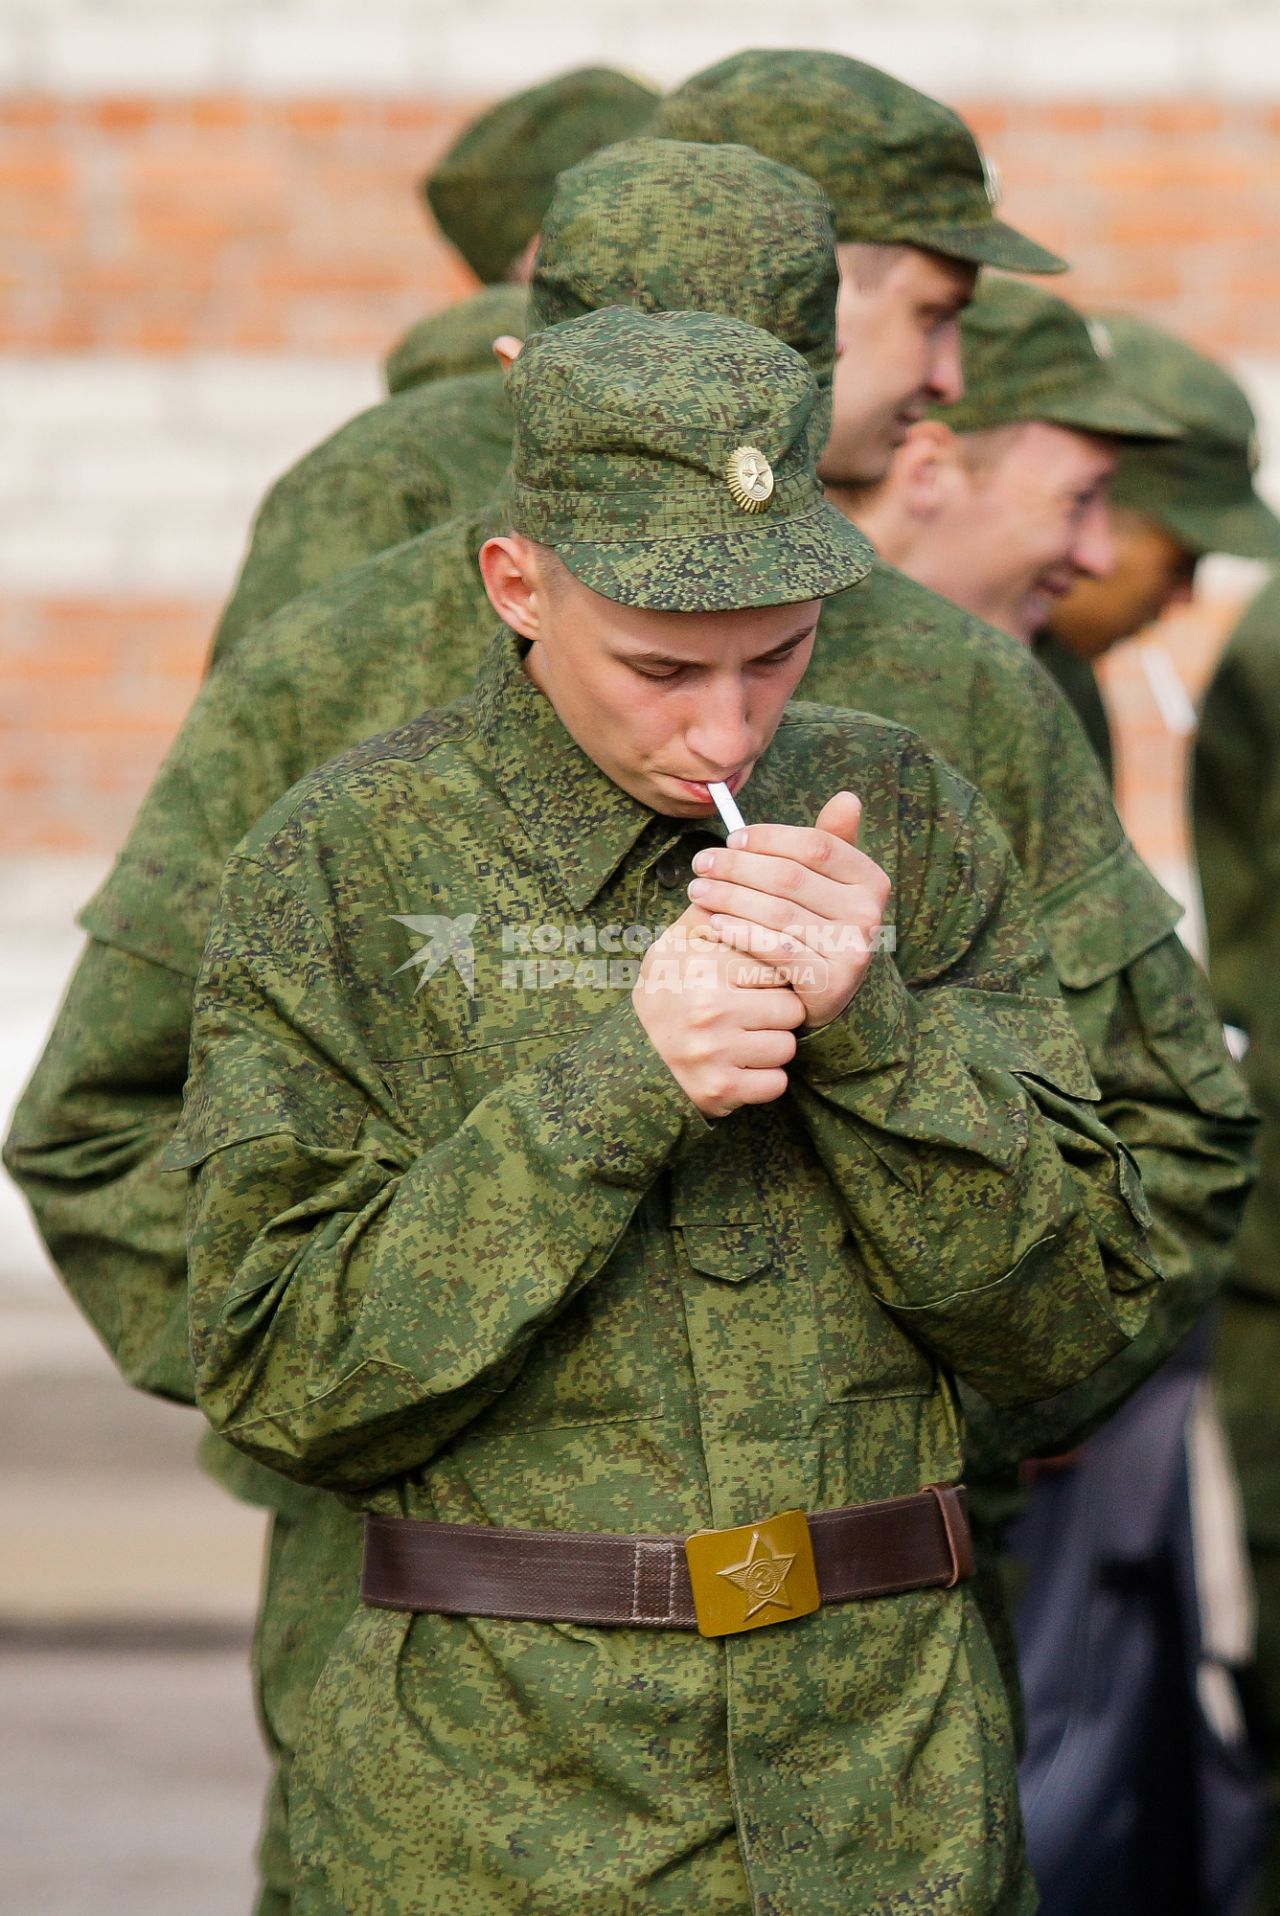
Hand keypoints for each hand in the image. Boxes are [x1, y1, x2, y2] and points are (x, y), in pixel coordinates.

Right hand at [631, 905, 803, 1118]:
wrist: (629, 1061)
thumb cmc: (666, 993)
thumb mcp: (676, 944)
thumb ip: (712, 908)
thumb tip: (745, 860)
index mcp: (703, 966)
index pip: (779, 962)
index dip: (775, 972)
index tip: (758, 979)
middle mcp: (708, 1008)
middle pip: (791, 1007)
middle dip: (779, 1011)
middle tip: (753, 1013)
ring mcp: (714, 1052)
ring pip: (786, 1046)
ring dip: (773, 1046)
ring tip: (745, 1039)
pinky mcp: (721, 1090)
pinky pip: (776, 1083)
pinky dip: (765, 1080)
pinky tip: (742, 1067)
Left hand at [684, 791, 889, 1029]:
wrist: (826, 992)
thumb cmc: (817, 924)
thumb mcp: (828, 883)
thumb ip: (831, 842)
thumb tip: (848, 797)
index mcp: (870, 879)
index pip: (815, 845)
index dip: (769, 838)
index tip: (732, 840)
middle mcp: (868, 913)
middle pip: (790, 877)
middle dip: (737, 867)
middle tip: (701, 863)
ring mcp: (852, 950)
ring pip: (778, 912)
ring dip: (730, 897)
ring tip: (698, 890)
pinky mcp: (829, 982)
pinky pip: (776, 949)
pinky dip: (741, 933)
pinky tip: (714, 923)